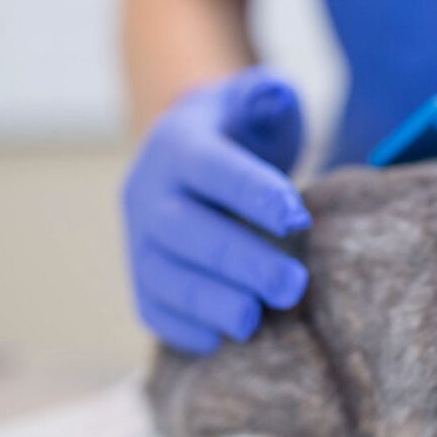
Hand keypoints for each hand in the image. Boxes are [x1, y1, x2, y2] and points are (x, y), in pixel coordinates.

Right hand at [122, 67, 310, 354]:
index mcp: (178, 144)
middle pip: (187, 232)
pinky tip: (220, 340)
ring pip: (163, 276)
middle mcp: (148, 191)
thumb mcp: (256, 100)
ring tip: (254, 321)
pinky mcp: (142, 276)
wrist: (193, 154)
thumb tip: (274, 95)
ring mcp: (139, 238)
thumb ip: (267, 96)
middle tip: (294, 285)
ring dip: (209, 303)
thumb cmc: (241, 129)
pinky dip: (182, 328)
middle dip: (240, 261)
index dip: (253, 195)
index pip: (212, 170)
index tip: (298, 219)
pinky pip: (152, 308)